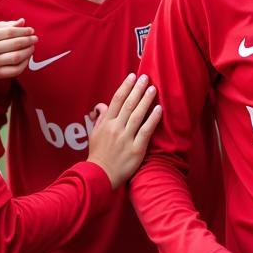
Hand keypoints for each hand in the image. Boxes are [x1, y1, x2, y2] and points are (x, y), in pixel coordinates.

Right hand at [0, 18, 36, 77]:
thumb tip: (23, 21)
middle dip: (29, 40)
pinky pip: (15, 70)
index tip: (31, 30)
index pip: (11, 32)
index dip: (24, 31)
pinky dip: (24, 64)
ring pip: (17, 57)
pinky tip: (27, 58)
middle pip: (16, 44)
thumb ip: (8, 25)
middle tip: (35, 39)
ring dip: (28, 52)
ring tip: (32, 47)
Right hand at [87, 73, 161, 188]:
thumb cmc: (98, 155)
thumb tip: (102, 105)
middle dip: (137, 89)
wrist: (100, 176)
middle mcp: (116, 128)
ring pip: (137, 115)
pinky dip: (152, 119)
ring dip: (145, 100)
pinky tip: (158, 109)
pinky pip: (145, 131)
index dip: (125, 87)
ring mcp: (126, 138)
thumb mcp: (94, 134)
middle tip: (146, 77)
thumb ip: (100, 118)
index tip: (132, 76)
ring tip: (153, 89)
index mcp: (105, 124)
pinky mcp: (136, 149)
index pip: (116, 100)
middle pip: (128, 105)